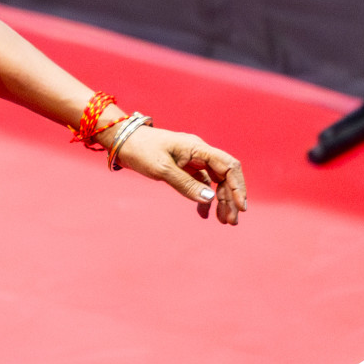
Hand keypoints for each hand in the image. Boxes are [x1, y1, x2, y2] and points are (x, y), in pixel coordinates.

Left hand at [111, 126, 247, 224]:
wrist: (122, 141)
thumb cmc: (141, 150)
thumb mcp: (162, 169)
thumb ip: (185, 184)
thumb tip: (210, 199)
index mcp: (198, 148)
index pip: (229, 166)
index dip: (238, 186)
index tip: (241, 206)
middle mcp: (200, 153)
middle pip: (224, 176)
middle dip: (230, 198)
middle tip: (231, 221)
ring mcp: (193, 161)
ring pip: (214, 182)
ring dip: (220, 201)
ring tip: (223, 221)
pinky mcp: (184, 168)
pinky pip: (200, 184)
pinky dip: (203, 199)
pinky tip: (204, 214)